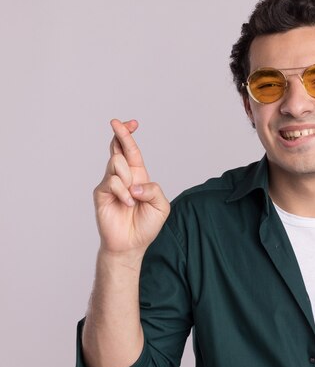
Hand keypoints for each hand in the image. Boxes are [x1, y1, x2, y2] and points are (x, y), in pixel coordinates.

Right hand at [93, 119, 169, 254]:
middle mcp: (123, 177)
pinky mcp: (101, 193)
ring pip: (117, 163)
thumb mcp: (161, 206)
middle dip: (120, 133)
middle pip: (118, 148)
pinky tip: (127, 204)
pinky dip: (123, 192)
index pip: (132, 151)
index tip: (132, 123)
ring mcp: (110, 184)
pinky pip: (112, 182)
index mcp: (138, 176)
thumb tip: (135, 184)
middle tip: (117, 122)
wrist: (131, 245)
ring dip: (128, 178)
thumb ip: (154, 190)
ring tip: (132, 198)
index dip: (130, 136)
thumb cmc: (146, 225)